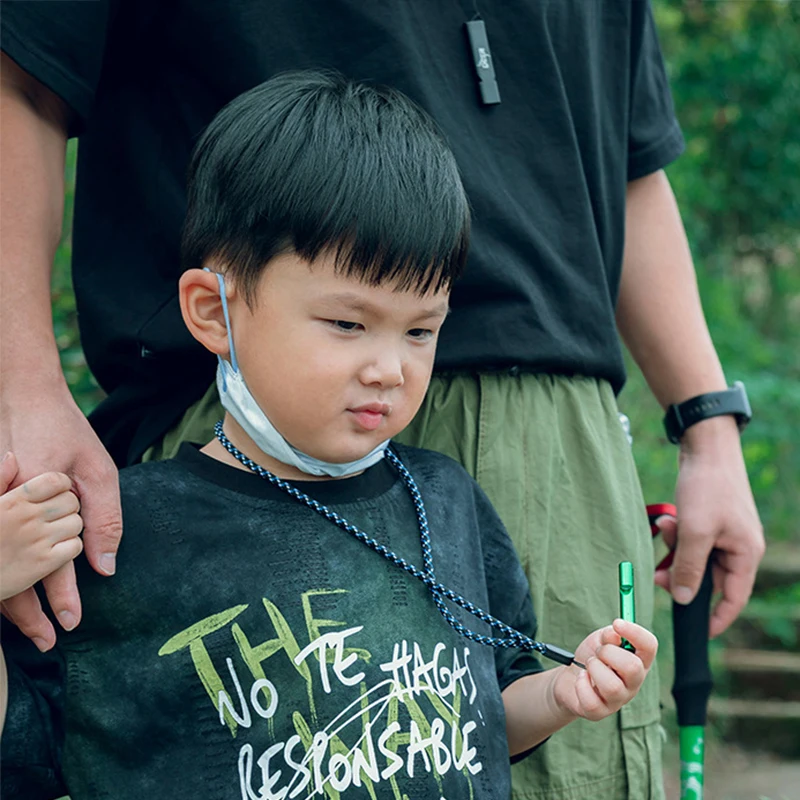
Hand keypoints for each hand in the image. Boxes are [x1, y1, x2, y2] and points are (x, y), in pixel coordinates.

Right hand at [0, 391, 121, 649]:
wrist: (24, 397)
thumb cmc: (65, 432)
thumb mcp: (96, 470)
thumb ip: (104, 517)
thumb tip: (105, 566)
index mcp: (39, 499)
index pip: (51, 561)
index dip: (60, 595)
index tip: (68, 623)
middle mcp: (9, 507)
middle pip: (14, 574)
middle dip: (30, 613)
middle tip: (48, 641)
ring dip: (12, 601)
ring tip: (31, 630)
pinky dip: (0, 574)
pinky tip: (11, 594)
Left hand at [552, 620, 657, 721]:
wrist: (569, 678)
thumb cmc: (591, 657)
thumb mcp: (599, 640)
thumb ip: (609, 635)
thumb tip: (615, 634)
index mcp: (638, 661)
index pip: (650, 646)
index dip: (636, 633)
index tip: (617, 623)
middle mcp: (633, 683)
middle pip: (633, 668)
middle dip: (608, 652)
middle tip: (598, 651)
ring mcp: (618, 700)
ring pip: (612, 686)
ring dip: (594, 668)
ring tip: (589, 665)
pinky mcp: (600, 712)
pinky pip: (591, 701)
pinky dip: (581, 684)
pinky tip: (581, 678)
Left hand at [654, 416, 763, 637]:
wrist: (704, 446)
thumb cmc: (707, 487)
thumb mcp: (695, 532)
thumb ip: (690, 569)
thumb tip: (686, 600)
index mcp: (746, 554)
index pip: (733, 598)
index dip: (716, 618)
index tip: (696, 632)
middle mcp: (739, 547)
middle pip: (708, 578)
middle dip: (681, 575)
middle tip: (657, 573)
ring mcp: (724, 533)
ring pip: (694, 558)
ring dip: (675, 552)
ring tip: (664, 529)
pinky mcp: (709, 520)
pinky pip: (690, 541)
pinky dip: (675, 537)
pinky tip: (665, 522)